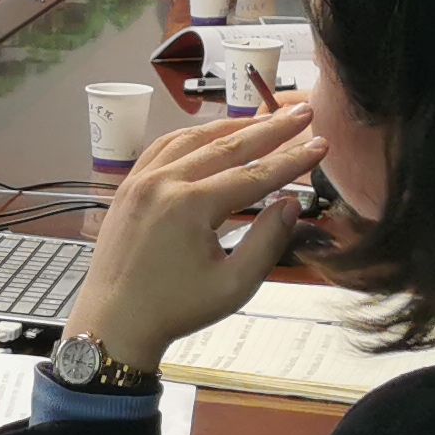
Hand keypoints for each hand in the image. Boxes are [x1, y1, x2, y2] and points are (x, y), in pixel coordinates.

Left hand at [62, 106, 324, 372]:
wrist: (113, 323)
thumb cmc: (174, 310)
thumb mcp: (233, 286)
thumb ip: (266, 241)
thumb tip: (290, 203)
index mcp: (189, 206)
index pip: (253, 174)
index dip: (291, 159)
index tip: (321, 144)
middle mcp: (163, 183)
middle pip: (226, 146)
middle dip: (270, 128)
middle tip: (302, 112)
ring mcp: (140, 181)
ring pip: (192, 139)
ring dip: (232, 126)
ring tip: (265, 119)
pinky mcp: (126, 187)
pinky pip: (163, 148)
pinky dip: (193, 136)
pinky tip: (212, 134)